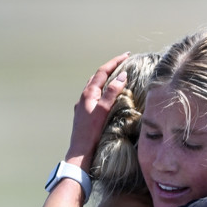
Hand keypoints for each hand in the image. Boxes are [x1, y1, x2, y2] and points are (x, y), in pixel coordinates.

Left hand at [65, 52, 130, 170]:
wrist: (80, 152)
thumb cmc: (91, 133)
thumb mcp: (103, 111)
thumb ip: (112, 93)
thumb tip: (122, 76)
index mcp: (88, 93)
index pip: (103, 71)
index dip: (115, 62)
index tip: (127, 55)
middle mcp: (83, 97)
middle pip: (97, 77)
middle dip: (110, 68)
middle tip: (123, 63)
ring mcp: (82, 105)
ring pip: (94, 86)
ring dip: (105, 79)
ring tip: (116, 77)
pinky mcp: (83, 114)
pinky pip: (93, 96)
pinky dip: (101, 91)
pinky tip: (105, 97)